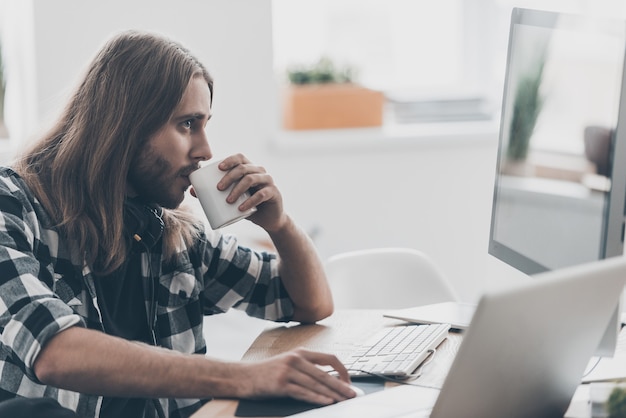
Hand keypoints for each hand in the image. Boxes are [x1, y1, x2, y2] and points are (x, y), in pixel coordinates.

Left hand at [199, 154, 286, 231]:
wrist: (268, 219)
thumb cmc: (247, 206)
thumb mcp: (231, 200)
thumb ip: (215, 195)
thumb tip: (192, 191)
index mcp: (250, 168)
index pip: (240, 158)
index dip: (230, 160)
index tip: (218, 168)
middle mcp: (260, 172)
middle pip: (244, 168)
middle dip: (229, 176)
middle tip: (218, 188)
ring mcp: (268, 181)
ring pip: (251, 179)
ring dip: (238, 189)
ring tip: (228, 201)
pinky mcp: (274, 193)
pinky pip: (261, 194)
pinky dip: (250, 201)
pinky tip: (242, 208)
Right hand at [239, 348, 355, 404]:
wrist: (244, 376)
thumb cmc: (268, 372)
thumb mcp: (289, 363)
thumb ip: (308, 368)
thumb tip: (331, 381)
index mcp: (301, 352)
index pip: (329, 358)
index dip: (342, 370)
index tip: (350, 381)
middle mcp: (296, 359)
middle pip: (325, 373)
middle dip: (341, 385)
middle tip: (352, 394)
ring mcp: (288, 371)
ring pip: (316, 384)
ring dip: (332, 393)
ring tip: (344, 400)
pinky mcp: (281, 384)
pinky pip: (303, 392)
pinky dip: (317, 398)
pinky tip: (327, 401)